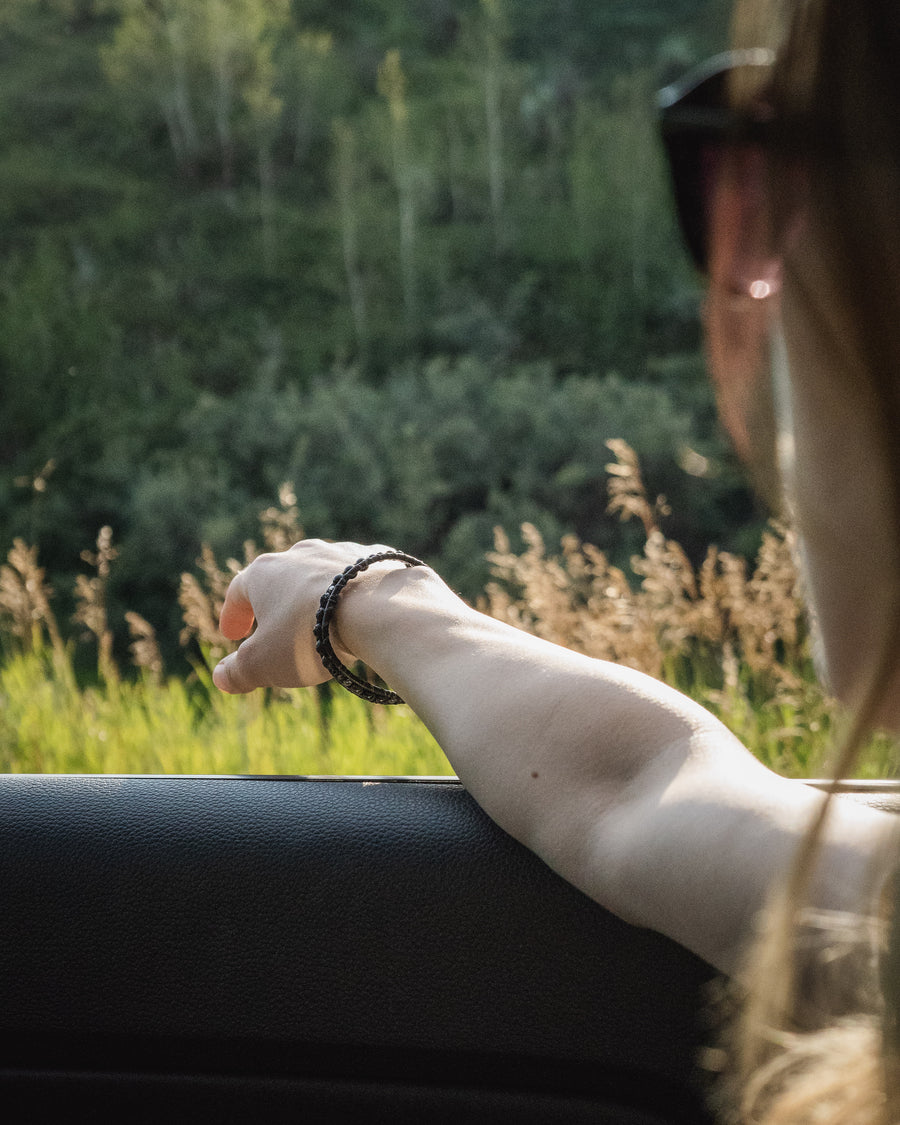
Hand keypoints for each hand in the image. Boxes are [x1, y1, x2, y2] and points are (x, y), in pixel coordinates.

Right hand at [212, 539, 400, 693]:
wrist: (378, 611)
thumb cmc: (310, 636)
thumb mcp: (264, 664)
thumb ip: (238, 672)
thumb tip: (221, 678)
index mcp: (265, 573)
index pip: (239, 592)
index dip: (233, 615)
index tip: (232, 634)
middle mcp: (300, 555)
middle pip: (280, 579)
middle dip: (275, 603)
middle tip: (274, 625)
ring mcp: (339, 553)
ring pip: (321, 576)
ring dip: (315, 598)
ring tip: (321, 623)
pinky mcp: (375, 559)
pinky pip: (357, 579)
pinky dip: (352, 596)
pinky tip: (358, 615)